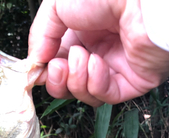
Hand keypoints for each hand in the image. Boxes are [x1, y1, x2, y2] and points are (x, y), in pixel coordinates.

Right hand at [28, 0, 168, 106]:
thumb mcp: (56, 7)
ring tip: (82, 56)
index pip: (57, 65)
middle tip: (57, 66)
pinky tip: (96, 63)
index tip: (35, 72)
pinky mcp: (133, 81)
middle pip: (68, 85)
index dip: (45, 72)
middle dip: (58, 81)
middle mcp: (98, 52)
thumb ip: (40, 36)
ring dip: (76, 80)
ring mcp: (116, 68)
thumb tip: (35, 65)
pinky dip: (95, 84)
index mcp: (80, 34)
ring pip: (85, 94)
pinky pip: (105, 96)